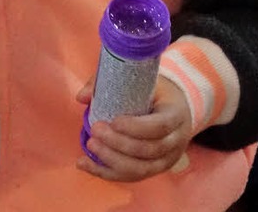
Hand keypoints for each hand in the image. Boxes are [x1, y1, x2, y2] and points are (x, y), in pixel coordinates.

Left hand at [76, 75, 192, 181]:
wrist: (176, 107)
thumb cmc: (156, 91)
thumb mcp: (143, 81)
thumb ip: (112, 84)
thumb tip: (81, 96)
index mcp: (175, 114)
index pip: (160, 126)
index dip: (136, 127)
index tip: (114, 121)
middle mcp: (175, 141)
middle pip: (148, 150)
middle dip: (119, 143)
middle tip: (95, 130)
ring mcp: (166, 160)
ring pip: (140, 169)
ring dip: (112, 160)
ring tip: (91, 145)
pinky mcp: (154, 170)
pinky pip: (131, 177)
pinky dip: (106, 172)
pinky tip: (84, 164)